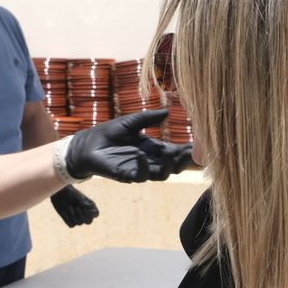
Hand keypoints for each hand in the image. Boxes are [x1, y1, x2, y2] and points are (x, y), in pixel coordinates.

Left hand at [50, 185, 99, 226]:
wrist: (61, 195)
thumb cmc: (71, 193)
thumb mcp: (77, 196)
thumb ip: (82, 201)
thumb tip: (86, 206)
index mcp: (91, 207)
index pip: (96, 214)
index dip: (91, 213)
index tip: (84, 208)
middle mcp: (86, 214)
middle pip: (88, 222)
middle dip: (82, 215)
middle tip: (76, 207)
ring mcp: (79, 219)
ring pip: (79, 223)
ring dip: (73, 215)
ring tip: (69, 206)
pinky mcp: (71, 222)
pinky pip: (71, 225)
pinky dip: (67, 218)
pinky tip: (64, 211)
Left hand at [66, 110, 193, 182]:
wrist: (87, 145)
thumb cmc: (109, 133)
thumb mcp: (131, 122)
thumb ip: (147, 118)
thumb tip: (167, 111)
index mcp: (153, 149)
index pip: (175, 151)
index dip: (187, 150)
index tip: (199, 145)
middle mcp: (150, 161)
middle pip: (173, 166)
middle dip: (183, 161)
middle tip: (192, 153)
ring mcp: (139, 169)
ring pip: (161, 174)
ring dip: (169, 166)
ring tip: (173, 154)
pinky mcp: (125, 175)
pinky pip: (138, 175)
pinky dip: (142, 166)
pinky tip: (140, 154)